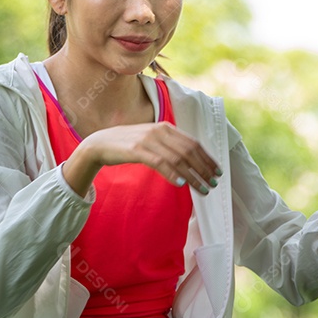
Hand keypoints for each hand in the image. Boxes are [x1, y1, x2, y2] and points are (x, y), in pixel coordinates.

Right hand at [63, 122, 220, 196]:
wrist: (99, 144)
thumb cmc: (129, 146)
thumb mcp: (152, 142)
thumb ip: (170, 148)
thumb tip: (191, 163)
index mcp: (166, 128)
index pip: (193, 144)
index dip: (207, 159)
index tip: (218, 172)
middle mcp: (159, 131)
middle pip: (189, 151)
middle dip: (204, 169)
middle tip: (214, 184)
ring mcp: (148, 139)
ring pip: (177, 159)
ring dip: (193, 176)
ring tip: (203, 189)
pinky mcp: (136, 149)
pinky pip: (159, 162)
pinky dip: (172, 173)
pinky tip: (181, 184)